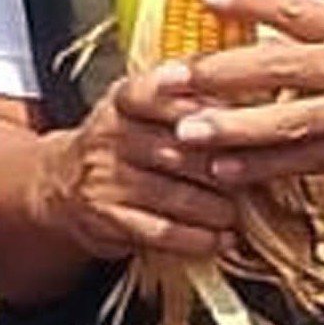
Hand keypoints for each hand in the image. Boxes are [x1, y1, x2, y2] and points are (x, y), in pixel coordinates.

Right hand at [34, 68, 251, 260]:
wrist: (61, 182)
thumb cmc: (125, 142)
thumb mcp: (144, 105)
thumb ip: (193, 93)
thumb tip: (262, 85)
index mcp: (124, 98)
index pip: (158, 93)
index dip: (198, 105)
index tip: (235, 115)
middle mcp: (110, 133)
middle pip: (181, 149)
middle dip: (228, 167)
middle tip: (262, 179)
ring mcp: (105, 177)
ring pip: (176, 195)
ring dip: (220, 209)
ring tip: (242, 213)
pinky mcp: (106, 217)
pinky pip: (162, 231)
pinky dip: (200, 239)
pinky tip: (222, 239)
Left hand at [152, 0, 323, 192]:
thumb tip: (259, 37)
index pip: (294, 7)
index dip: (248, 0)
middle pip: (274, 65)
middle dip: (215, 72)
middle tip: (166, 77)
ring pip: (283, 119)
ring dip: (230, 127)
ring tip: (185, 131)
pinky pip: (302, 160)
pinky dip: (261, 166)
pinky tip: (225, 169)